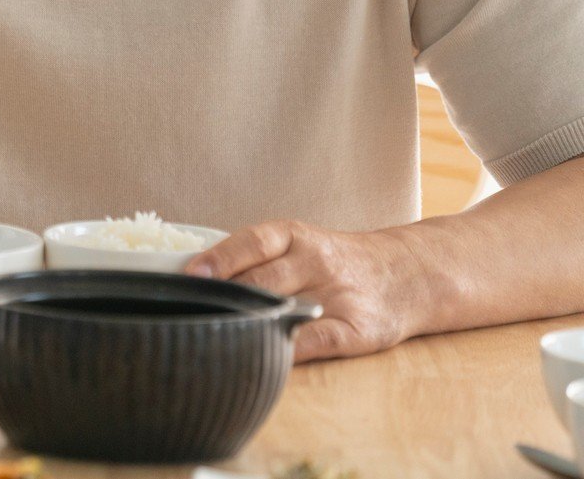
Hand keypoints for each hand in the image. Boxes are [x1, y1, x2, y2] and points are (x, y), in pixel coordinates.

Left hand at [185, 219, 434, 361]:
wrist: (405, 275)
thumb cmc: (330, 264)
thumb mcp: (294, 246)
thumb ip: (251, 260)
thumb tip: (189, 278)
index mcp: (293, 236)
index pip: (251, 242)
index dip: (219, 258)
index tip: (190, 275)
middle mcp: (314, 260)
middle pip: (263, 279)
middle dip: (227, 298)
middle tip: (191, 312)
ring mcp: (337, 293)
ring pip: (287, 307)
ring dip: (252, 322)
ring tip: (218, 335)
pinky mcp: (357, 328)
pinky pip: (319, 338)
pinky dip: (291, 349)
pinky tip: (267, 356)